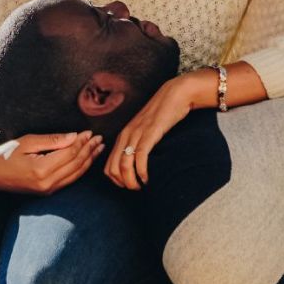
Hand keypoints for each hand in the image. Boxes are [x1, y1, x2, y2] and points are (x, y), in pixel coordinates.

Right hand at [0, 131, 103, 194]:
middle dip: (89, 150)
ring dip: (88, 160)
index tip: (90, 132)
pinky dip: (80, 169)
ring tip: (98, 148)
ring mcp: (48, 190)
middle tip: (99, 138)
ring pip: (75, 174)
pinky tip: (87, 160)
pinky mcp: (48, 192)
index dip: (81, 142)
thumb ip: (52, 140)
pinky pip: (69, 180)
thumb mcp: (28, 142)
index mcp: (41, 169)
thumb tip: (74, 136)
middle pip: (76, 164)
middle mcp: (47, 183)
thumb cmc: (6, 154)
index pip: (69, 154)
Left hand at [106, 72, 209, 189]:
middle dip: (122, 184)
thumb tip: (140, 162)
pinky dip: (141, 172)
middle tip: (136, 189)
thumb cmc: (163, 114)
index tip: (129, 185)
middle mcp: (126, 135)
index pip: (108, 165)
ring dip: (131, 181)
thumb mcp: (146, 129)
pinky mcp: (150, 133)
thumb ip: (139, 142)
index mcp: (123, 135)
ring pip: (124, 165)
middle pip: (113, 168)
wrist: (175, 94)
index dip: (116, 181)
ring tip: (141, 186)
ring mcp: (137, 134)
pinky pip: (140, 156)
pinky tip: (147, 178)